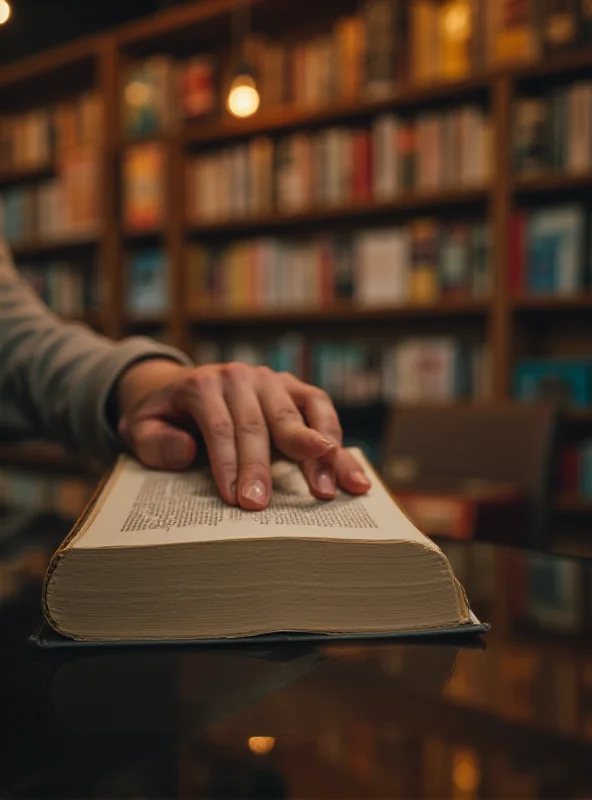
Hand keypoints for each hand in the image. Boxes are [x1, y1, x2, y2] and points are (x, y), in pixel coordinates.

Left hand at [116, 360, 370, 509]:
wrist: (179, 388)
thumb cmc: (163, 417)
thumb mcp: (139, 427)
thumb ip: (154, 441)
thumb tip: (188, 451)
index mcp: (203, 385)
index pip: (218, 427)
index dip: (228, 464)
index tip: (236, 499)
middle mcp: (240, 377)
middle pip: (258, 423)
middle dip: (264, 467)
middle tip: (266, 505)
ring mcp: (271, 380)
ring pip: (297, 414)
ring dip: (316, 454)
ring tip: (330, 490)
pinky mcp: (293, 389)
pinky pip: (319, 407)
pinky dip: (337, 437)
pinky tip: (349, 471)